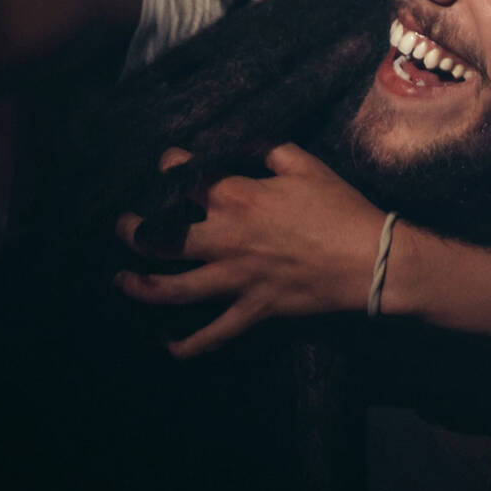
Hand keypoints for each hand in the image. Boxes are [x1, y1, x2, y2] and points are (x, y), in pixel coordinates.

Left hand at [115, 144, 386, 356]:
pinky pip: (213, 335)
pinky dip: (188, 345)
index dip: (170, 166)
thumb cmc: (338, 207)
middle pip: (166, 237)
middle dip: (136, 231)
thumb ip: (267, 149)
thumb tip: (242, 143)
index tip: (165, 163)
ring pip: (176, 289)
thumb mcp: (304, 163)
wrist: (369, 259)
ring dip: (142, 286)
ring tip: (122, 281)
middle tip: (122, 226)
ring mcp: (236, 279)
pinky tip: (168, 347)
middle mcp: (228, 238)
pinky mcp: (252, 310)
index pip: (188, 178)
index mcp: (239, 197)